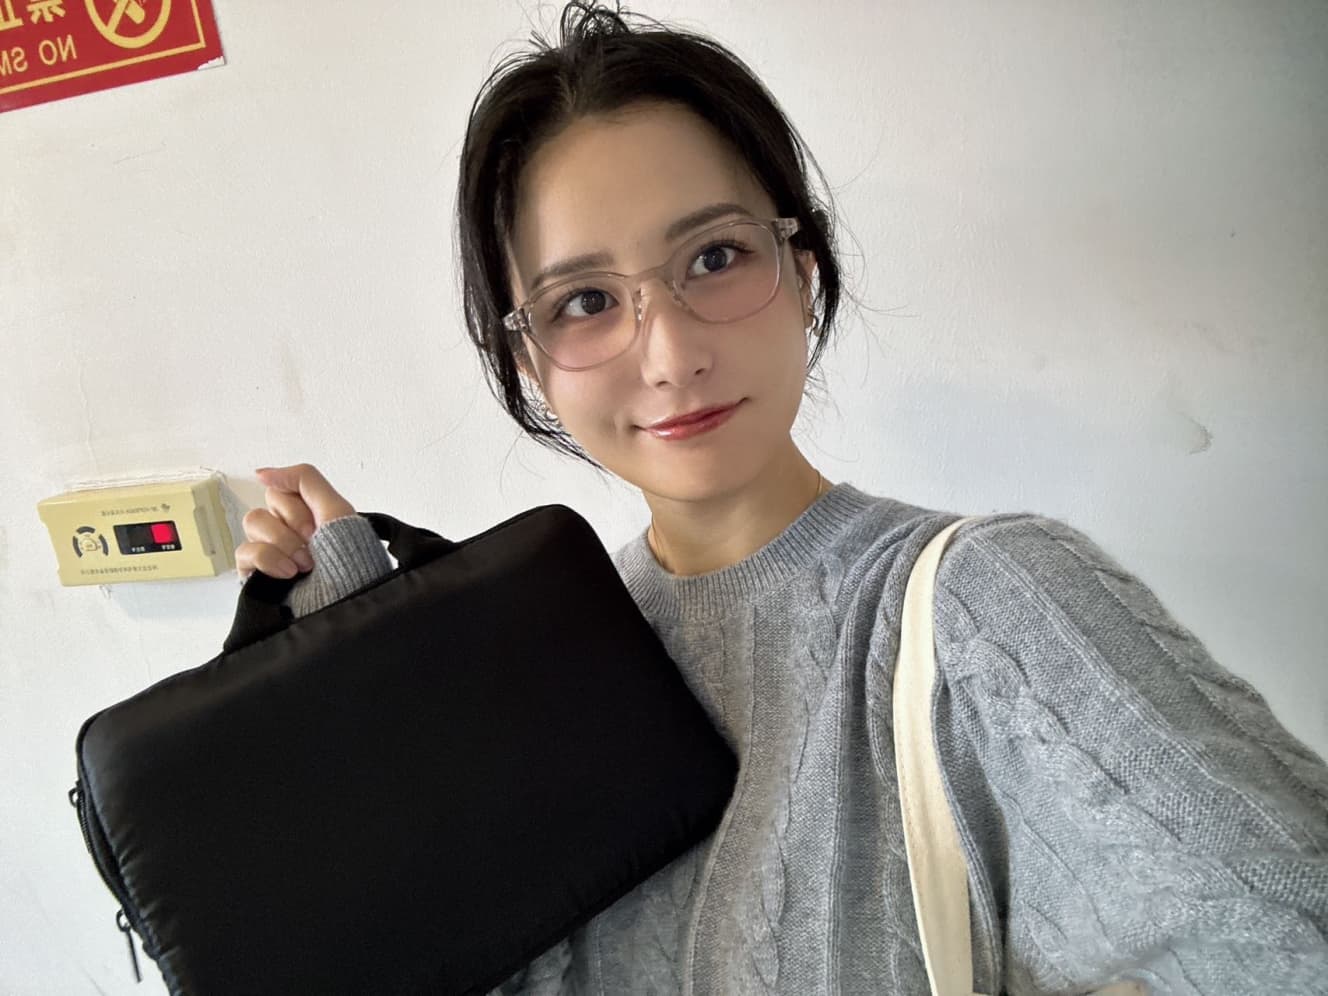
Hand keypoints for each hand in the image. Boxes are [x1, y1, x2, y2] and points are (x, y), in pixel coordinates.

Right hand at [235, 463, 356, 579]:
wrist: (344, 600)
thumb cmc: (349, 560)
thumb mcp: (337, 508)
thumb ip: (304, 479)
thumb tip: (262, 471)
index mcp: (306, 514)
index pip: (280, 488)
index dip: (297, 505)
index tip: (317, 525)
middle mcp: (287, 530)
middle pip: (268, 503)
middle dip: (294, 524)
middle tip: (313, 543)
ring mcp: (270, 551)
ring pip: (254, 522)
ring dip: (283, 542)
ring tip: (305, 564)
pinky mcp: (256, 573)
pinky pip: (244, 551)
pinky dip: (268, 559)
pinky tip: (288, 573)